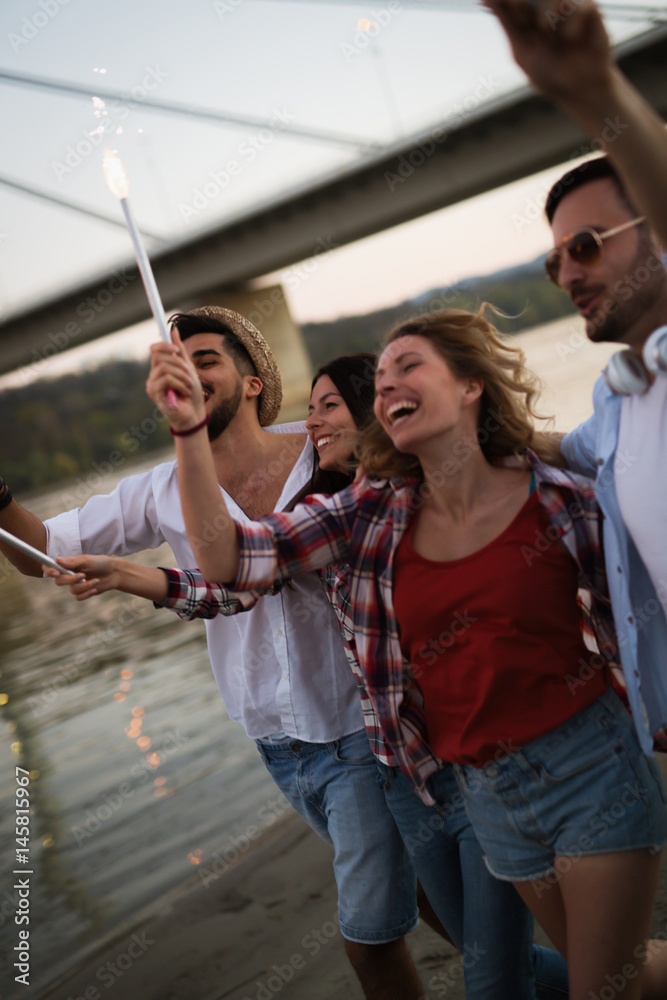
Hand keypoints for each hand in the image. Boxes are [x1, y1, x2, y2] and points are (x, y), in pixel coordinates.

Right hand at [42, 555, 116, 600]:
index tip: (55, 573)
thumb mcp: (86, 560)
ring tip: (96, 580)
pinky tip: (95, 588)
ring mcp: (74, 584)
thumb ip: (72, 562)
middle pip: (59, 581)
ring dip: (85, 586)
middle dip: (71, 580)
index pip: (50, 567)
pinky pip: (78, 597)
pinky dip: (87, 593)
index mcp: (67, 564)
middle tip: (83, 575)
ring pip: (72, 590)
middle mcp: (68, 574)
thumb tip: (56, 559)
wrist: (114, 573)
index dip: (48, 570)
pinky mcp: (81, 592)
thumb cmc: (100, 563)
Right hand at [146, 329, 205, 432]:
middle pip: (159, 356)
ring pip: (165, 367)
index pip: (155, 349)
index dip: (164, 345)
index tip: (176, 349)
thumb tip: (173, 330)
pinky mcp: (153, 393)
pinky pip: (166, 379)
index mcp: (161, 368)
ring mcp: (152, 384)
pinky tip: (184, 392)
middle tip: (189, 373)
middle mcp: (153, 375)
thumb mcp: (189, 368)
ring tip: (189, 385)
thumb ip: (180, 351)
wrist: (194, 414)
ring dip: (182, 375)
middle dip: (178, 362)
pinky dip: (179, 384)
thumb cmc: (192, 393)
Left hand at [483, 0, 612, 103]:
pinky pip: (580, 6)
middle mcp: (545, 5)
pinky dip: (572, 25)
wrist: (578, 89)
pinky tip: (572, 40)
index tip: (511, 6)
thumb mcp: (522, 51)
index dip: (509, 1)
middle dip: (524, 3)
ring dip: (548, 16)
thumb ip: (507, 23)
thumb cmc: (548, 73)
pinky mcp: (589, 9)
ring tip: (551, 39)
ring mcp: (568, 5)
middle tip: (530, 21)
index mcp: (525, 13)